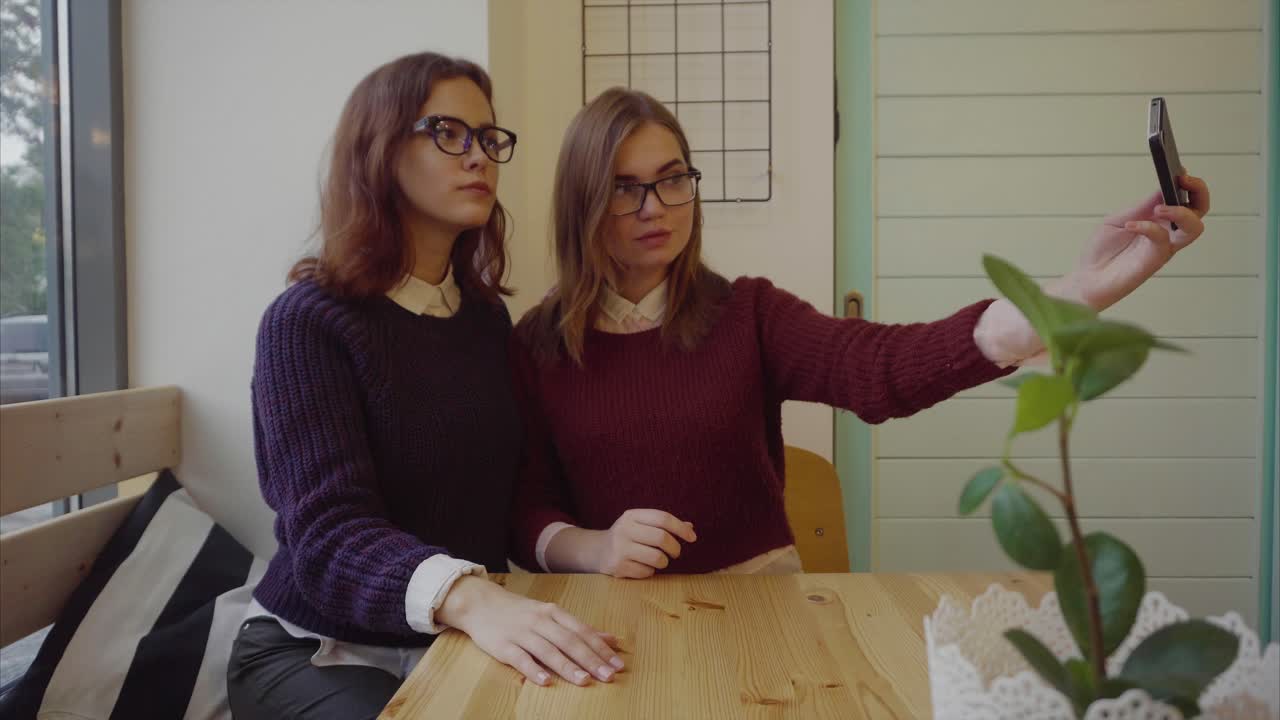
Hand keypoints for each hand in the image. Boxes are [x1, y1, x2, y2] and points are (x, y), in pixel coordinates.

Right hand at [436, 576, 623, 685]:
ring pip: (548, 650)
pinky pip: (520, 658)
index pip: (582, 631)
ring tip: (585, 681)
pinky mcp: (503, 646)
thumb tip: (612, 639)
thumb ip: (580, 628)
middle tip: (609, 676)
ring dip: (567, 666)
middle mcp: (540, 621)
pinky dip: (533, 669)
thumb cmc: (520, 612)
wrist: (480, 603)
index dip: (601, 648)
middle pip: (569, 641)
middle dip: (591, 659)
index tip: (619, 664)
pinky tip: (545, 681)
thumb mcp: (551, 614)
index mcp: (554, 612)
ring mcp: (521, 633)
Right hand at [590, 509, 696, 578]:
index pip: (662, 518)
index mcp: (632, 515)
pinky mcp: (617, 566)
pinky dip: (650, 571)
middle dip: (675, 548)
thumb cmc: (627, 536)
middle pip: (661, 538)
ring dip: (664, 562)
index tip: (692, 537)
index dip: (681, 528)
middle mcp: (624, 529)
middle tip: (676, 553)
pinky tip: (642, 567)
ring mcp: (619, 548)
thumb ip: (663, 525)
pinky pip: (646, 572)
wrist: (597, 551)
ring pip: (657, 558)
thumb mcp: (641, 525)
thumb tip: (690, 527)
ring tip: (659, 561)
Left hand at [972, 175, 1209, 365]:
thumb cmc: (1101, 252)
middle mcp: (1167, 233)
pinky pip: (1162, 240)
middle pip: (1201, 210)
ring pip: (1194, 228)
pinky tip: (1130, 225)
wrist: (1086, 279)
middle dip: (1199, 191)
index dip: (1189, 184)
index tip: (1180, 171)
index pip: (1186, 200)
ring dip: (1181, 212)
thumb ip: (1142, 207)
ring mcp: (1163, 248)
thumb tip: (1163, 187)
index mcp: (1160, 221)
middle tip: (1183, 180)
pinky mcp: (1154, 261)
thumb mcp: (1119, 220)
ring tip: (1160, 207)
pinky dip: (1147, 227)